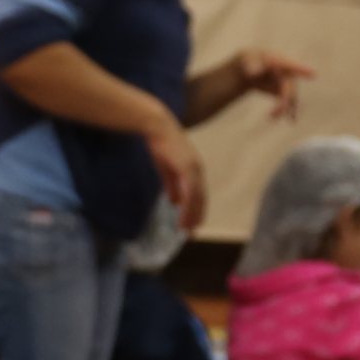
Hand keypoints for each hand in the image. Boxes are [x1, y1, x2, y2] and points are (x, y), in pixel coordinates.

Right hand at [140, 115, 206, 231]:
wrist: (158, 128)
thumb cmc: (161, 144)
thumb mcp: (166, 169)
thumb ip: (171, 185)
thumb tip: (174, 202)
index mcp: (194, 169)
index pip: (198, 193)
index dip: (196, 208)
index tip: (193, 222)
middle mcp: (197, 170)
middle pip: (201, 198)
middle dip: (197, 215)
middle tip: (193, 231)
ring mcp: (194, 169)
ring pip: (196, 198)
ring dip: (192, 214)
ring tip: (187, 228)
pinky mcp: (187, 169)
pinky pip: (189, 192)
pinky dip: (187, 206)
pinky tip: (183, 216)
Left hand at [229, 48, 312, 118]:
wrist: (252, 67)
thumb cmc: (250, 60)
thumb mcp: (246, 61)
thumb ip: (250, 65)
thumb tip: (252, 74)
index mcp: (279, 61)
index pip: (291, 66)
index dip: (302, 70)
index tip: (314, 74)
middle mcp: (287, 72)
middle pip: (289, 88)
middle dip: (283, 102)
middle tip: (272, 114)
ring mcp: (287, 82)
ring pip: (291, 98)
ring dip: (284, 108)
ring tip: (271, 117)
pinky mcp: (283, 92)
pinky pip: (290, 103)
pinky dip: (290, 111)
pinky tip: (292, 120)